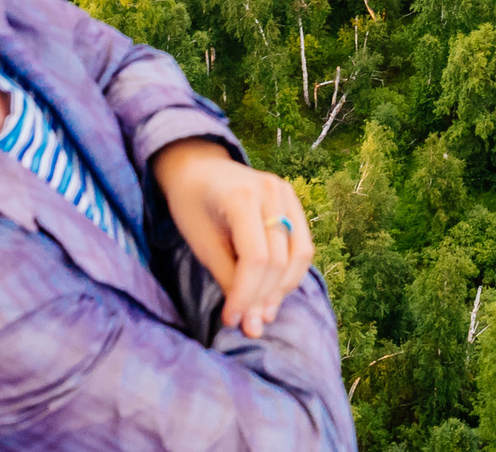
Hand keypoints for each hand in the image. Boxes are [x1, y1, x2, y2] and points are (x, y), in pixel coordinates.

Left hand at [150, 139, 313, 337]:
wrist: (198, 168)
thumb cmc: (192, 205)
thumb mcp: (201, 242)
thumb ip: (226, 277)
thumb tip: (247, 320)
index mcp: (241, 196)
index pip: (255, 257)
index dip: (245, 294)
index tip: (232, 320)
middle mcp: (271, 191)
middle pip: (278, 259)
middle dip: (263, 298)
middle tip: (248, 326)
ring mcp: (286, 193)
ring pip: (298, 255)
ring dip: (282, 291)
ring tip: (262, 314)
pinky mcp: (294, 201)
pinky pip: (303, 246)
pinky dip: (291, 274)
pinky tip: (273, 292)